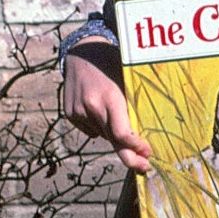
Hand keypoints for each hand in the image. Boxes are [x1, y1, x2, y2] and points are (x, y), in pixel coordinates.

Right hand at [62, 38, 151, 172]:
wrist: (82, 52)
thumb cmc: (112, 63)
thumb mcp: (127, 80)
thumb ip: (132, 106)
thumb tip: (144, 134)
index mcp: (109, 97)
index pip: (122, 135)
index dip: (136, 148)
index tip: (147, 153)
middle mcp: (91, 106)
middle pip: (112, 141)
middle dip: (130, 156)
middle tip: (143, 165)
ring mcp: (78, 111)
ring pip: (102, 135)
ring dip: (113, 134)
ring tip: (114, 111)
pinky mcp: (70, 113)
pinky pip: (90, 128)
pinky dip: (99, 125)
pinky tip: (100, 108)